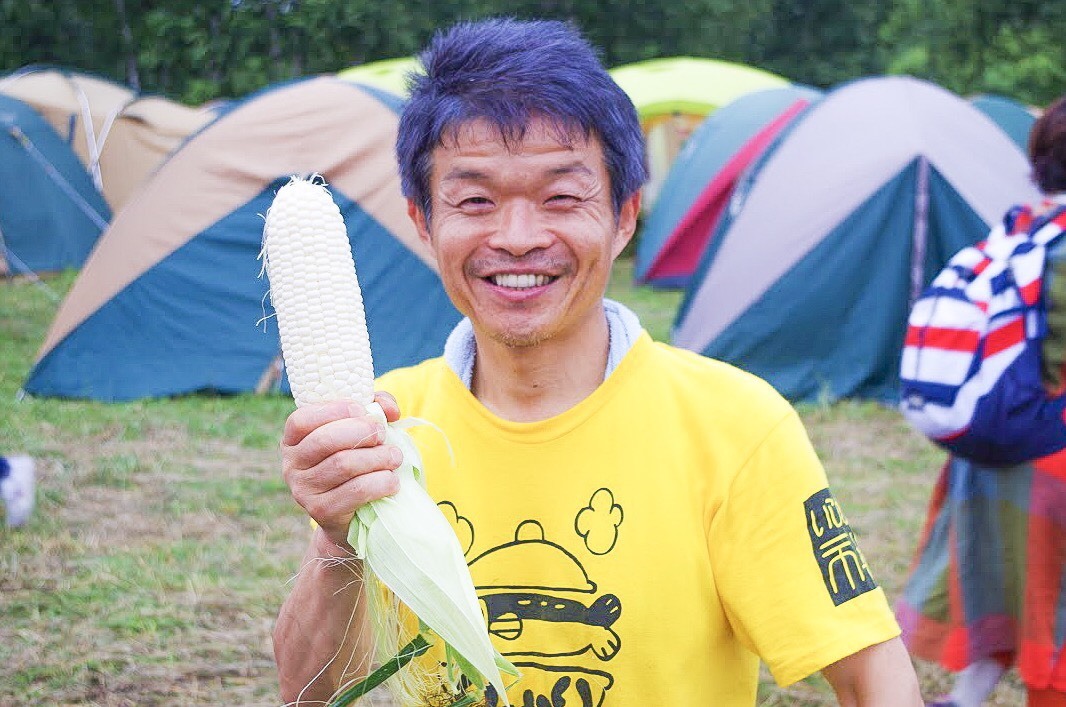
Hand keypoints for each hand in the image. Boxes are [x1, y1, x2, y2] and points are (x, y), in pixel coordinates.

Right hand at [280, 392, 402, 546]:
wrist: (348, 514)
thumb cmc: (354, 460)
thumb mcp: (359, 429)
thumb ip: (374, 406)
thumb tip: (388, 409)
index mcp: (293, 440)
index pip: (302, 420)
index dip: (334, 410)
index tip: (362, 411)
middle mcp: (292, 465)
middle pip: (325, 441)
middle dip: (362, 432)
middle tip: (382, 435)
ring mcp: (304, 491)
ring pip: (343, 465)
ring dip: (377, 457)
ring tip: (395, 457)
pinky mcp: (322, 511)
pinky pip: (357, 491)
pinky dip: (381, 482)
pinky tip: (392, 480)